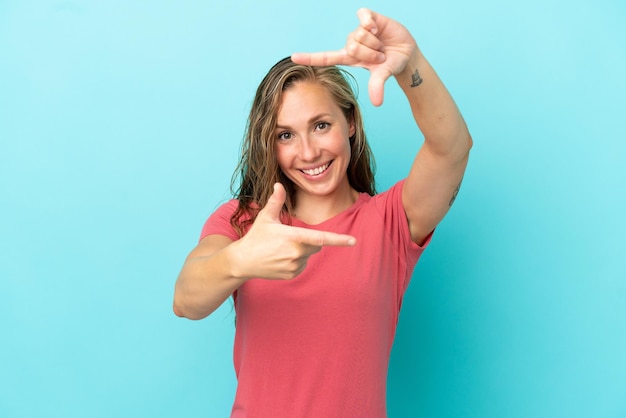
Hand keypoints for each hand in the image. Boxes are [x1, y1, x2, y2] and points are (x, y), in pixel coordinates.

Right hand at [233, 183, 355, 279]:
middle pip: (316, 244)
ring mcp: (295, 266)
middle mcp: (297, 253)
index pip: (321, 238)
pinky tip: (281, 258)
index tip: (353, 241)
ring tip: (281, 249)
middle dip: (308, 240)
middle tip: (288, 238)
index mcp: (293, 237)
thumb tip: (278, 185)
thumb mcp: (266, 217)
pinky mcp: (292, 274)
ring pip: (309, 255)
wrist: (243, 261)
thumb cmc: (256, 237)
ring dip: (302, 251)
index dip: (339, 240)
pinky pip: (303, 265)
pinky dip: (297, 261)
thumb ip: (276, 201)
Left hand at [291, 8, 416, 105]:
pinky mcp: (369, 18)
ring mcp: (360, 30)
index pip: (326, 57)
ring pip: (360, 35)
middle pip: (351, 46)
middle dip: (369, 53)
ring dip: (375, 43)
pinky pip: (363, 16)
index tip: (293, 57)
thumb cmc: (390, 65)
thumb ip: (377, 85)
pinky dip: (370, 23)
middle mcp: (352, 43)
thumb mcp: (383, 75)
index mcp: (349, 57)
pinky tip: (377, 28)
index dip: (310, 57)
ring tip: (382, 45)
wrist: (406, 54)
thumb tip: (377, 103)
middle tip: (380, 56)